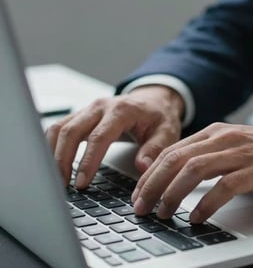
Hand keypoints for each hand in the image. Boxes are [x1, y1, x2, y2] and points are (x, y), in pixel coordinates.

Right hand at [46, 85, 184, 187]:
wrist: (153, 100)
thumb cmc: (159, 116)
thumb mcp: (166, 132)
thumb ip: (155, 149)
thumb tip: (142, 167)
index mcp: (122, 110)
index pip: (99, 137)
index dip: (88, 161)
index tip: (82, 183)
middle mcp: (101, 107)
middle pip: (72, 130)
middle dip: (63, 159)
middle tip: (62, 185)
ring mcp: (89, 109)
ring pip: (61, 127)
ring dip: (53, 153)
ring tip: (56, 178)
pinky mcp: (83, 115)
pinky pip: (60, 127)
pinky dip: (52, 144)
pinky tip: (53, 162)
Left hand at [132, 122, 252, 222]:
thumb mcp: (233, 146)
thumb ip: (207, 155)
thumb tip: (177, 174)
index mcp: (214, 133)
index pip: (172, 151)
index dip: (150, 173)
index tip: (139, 192)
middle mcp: (223, 139)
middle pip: (177, 160)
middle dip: (153, 184)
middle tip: (141, 206)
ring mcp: (240, 153)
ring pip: (194, 170)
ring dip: (173, 193)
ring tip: (163, 212)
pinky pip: (224, 186)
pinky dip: (207, 203)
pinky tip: (197, 217)